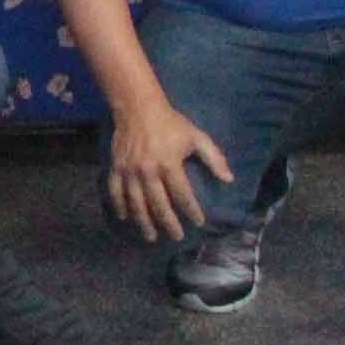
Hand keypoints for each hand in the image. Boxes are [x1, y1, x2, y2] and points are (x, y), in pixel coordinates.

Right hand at [102, 99, 229, 241]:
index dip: (191, 210)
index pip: (182, 195)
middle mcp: (148, 171)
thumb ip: (214, 158)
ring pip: (136, 202)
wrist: (137, 108)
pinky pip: (115, 191)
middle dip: (168, 223)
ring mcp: (130, 171)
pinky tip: (124, 217)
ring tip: (151, 236)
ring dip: (144, 221)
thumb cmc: (170, 123)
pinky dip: (119, 205)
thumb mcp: (196, 137)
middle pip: (159, 204)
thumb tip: (229, 179)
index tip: (198, 222)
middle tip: (176, 237)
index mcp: (169, 164)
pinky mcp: (117, 168)